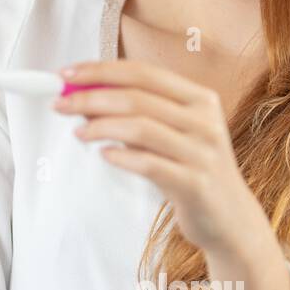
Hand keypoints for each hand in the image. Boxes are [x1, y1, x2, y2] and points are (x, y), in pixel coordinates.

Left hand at [54, 59, 272, 258]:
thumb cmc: (191, 170)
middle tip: (59, 103)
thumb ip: (136, 114)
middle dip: (91, 97)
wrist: (230, 218)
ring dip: (100, 126)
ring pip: (140, 127)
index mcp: (200, 99)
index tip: (66, 75)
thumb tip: (84, 97)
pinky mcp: (195, 184)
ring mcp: (202, 152)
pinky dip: (121, 157)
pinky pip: (149, 164)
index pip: (143, 73)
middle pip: (137, 98)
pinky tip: (104, 155)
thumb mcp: (171, 134)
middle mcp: (204, 121)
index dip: (101, 70)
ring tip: (78, 132)